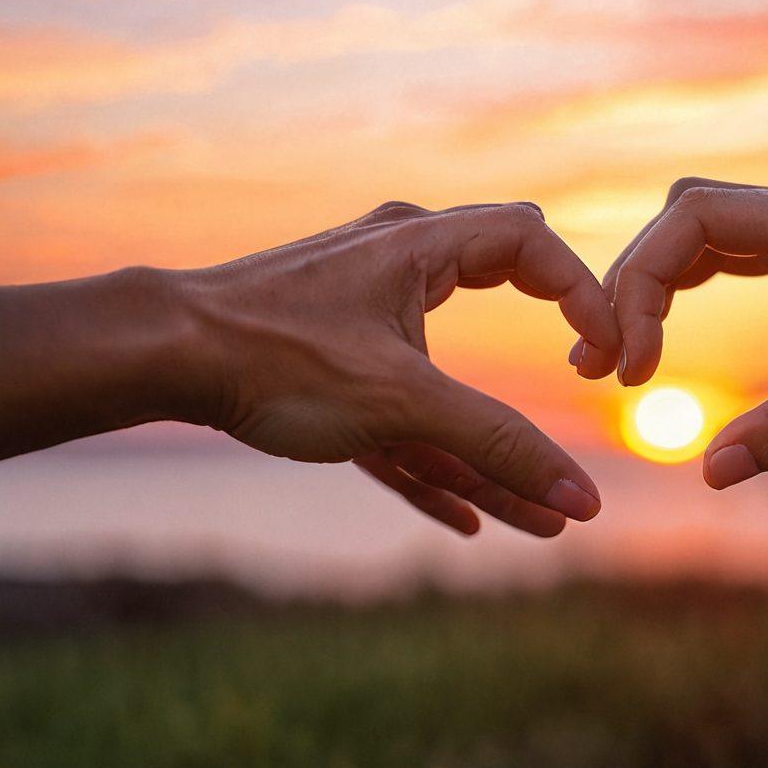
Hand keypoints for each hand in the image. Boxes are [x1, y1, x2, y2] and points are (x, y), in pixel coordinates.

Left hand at [183, 200, 620, 534]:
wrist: (160, 359)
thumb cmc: (275, 355)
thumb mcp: (403, 402)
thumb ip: (499, 447)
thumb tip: (582, 499)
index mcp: (424, 245)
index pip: (532, 245)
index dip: (582, 294)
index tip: (606, 354)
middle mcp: (399, 268)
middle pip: (498, 307)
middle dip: (544, 370)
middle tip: (585, 399)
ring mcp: (365, 319)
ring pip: (446, 387)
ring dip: (488, 457)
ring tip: (540, 521)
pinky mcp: (333, 372)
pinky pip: (399, 418)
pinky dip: (431, 464)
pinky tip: (464, 522)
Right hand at [590, 178, 767, 487]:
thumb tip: (710, 472)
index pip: (696, 216)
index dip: (643, 280)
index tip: (632, 362)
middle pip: (684, 216)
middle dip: (631, 283)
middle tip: (600, 366)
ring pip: (700, 229)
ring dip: (652, 284)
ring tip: (617, 356)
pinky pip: (728, 249)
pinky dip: (685, 284)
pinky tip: (662, 331)